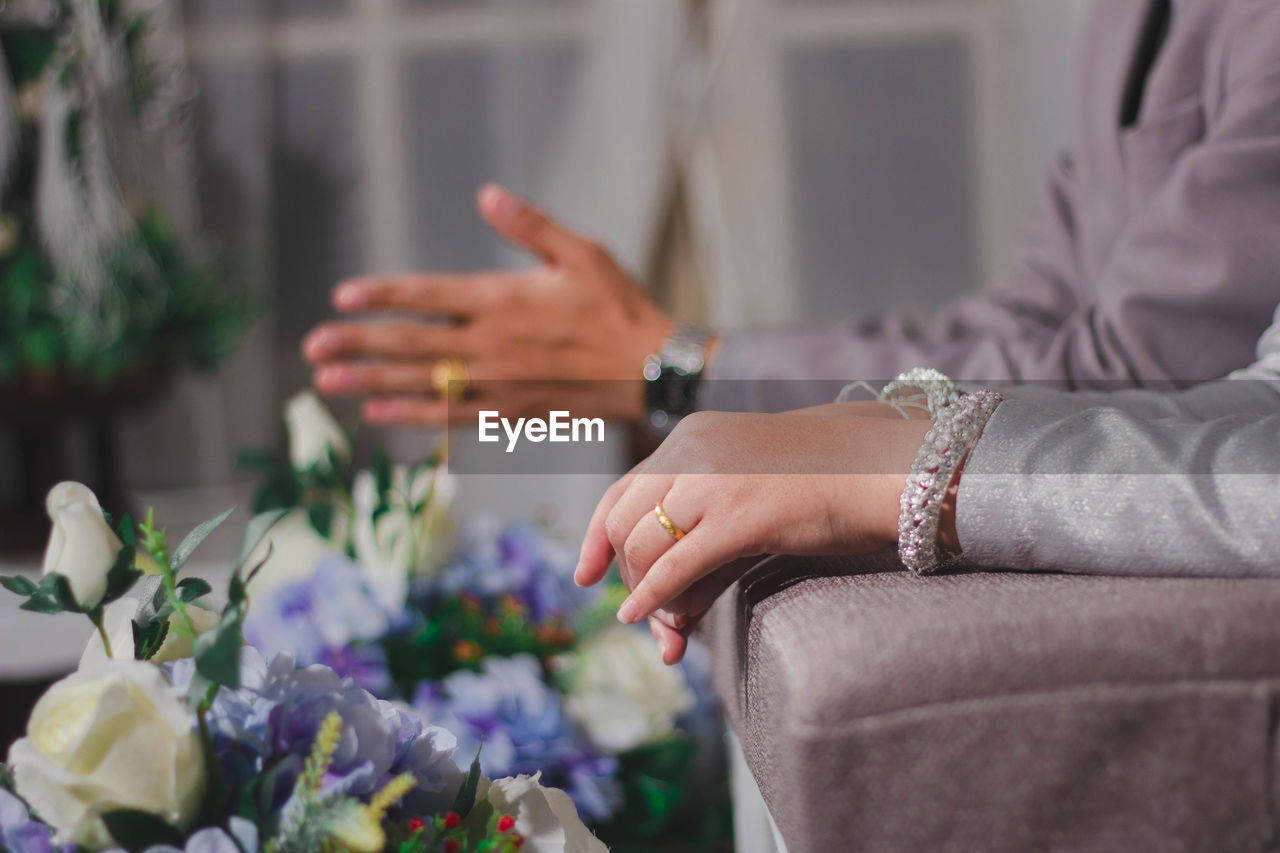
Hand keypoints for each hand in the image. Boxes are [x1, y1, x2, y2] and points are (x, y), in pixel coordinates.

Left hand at [302, 183, 675, 425]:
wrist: (651, 370)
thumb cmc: (618, 306)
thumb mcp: (582, 252)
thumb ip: (529, 226)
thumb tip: (486, 194)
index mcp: (503, 299)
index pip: (430, 295)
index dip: (383, 295)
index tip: (344, 297)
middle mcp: (492, 344)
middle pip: (412, 343)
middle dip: (358, 344)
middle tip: (312, 348)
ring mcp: (498, 382)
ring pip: (422, 383)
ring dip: (371, 383)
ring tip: (326, 384)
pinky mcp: (509, 410)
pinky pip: (451, 416)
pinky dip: (413, 416)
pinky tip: (379, 415)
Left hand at [574, 405, 934, 663]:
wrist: (881, 465)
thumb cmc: (821, 486)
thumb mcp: (746, 499)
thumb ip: (701, 546)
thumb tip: (659, 613)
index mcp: (690, 438)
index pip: (621, 489)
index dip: (595, 537)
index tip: (585, 576)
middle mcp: (690, 452)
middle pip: (624, 522)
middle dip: (625, 577)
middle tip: (640, 617)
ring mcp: (712, 482)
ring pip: (643, 546)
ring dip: (644, 596)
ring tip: (662, 629)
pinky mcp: (738, 516)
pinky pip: (676, 566)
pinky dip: (654, 598)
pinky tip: (651, 622)